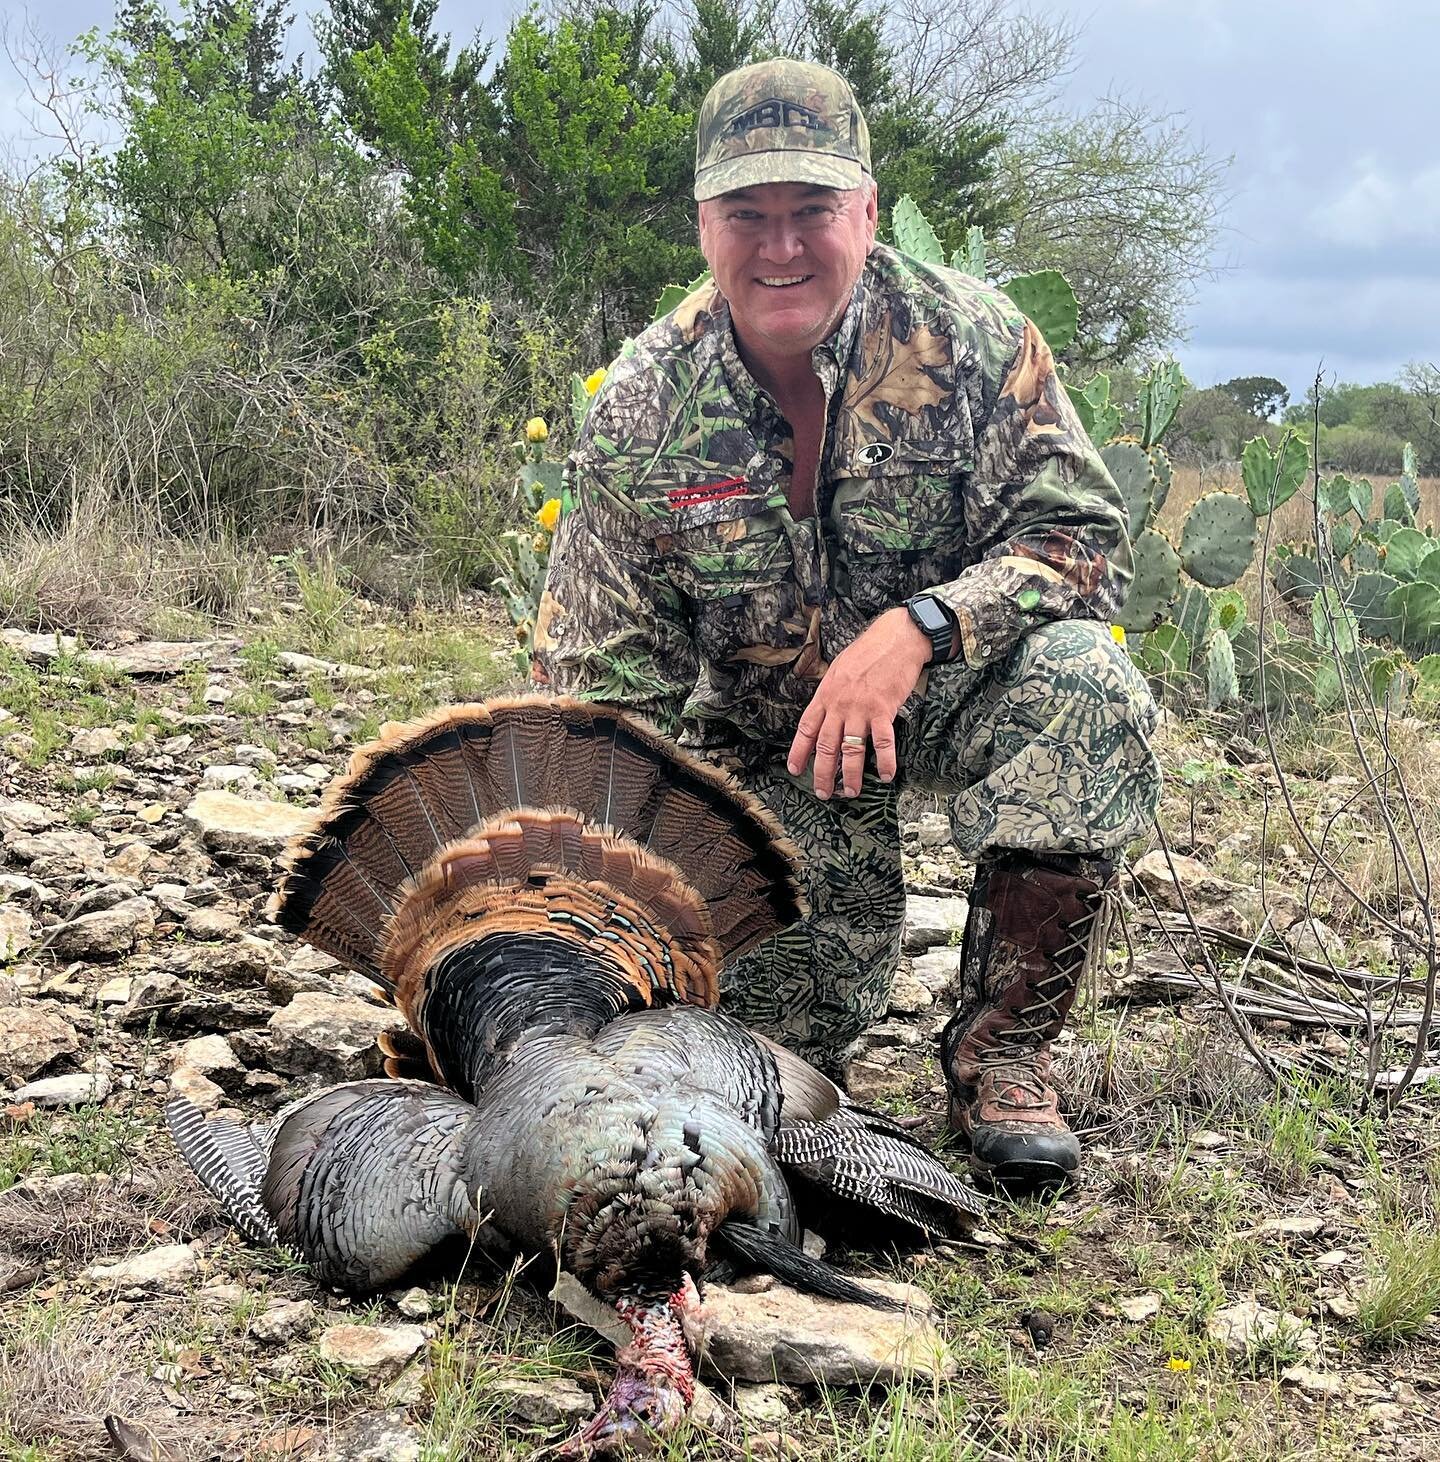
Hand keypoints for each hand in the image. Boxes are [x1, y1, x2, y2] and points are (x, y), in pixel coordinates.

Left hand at [787, 607, 930, 799]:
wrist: (894, 639)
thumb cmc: (868, 652)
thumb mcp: (839, 670)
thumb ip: (831, 693)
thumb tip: (826, 711)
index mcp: (825, 695)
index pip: (806, 728)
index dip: (798, 751)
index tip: (794, 769)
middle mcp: (839, 705)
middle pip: (826, 746)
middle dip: (822, 773)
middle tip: (822, 791)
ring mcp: (860, 709)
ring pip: (851, 749)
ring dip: (850, 775)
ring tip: (850, 791)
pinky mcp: (883, 710)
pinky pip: (882, 742)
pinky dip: (884, 761)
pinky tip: (885, 774)